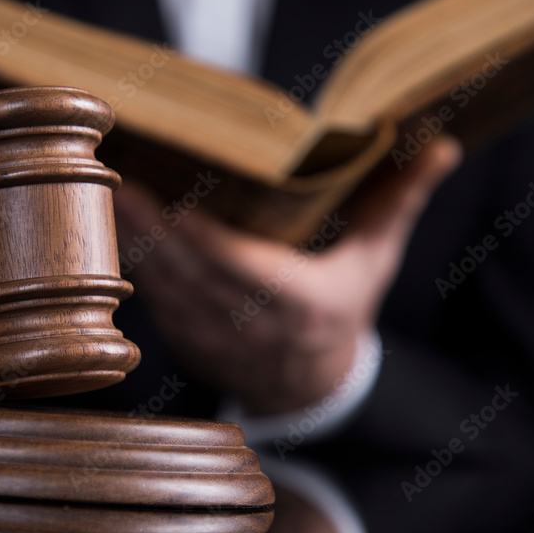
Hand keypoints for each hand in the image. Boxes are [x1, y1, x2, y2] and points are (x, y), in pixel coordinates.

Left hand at [113, 135, 461, 414]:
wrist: (308, 388)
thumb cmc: (340, 311)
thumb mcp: (372, 261)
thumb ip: (395, 202)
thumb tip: (440, 144)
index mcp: (293, 301)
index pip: (232, 264)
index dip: (191, 234)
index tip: (158, 196)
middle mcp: (243, 322)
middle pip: (180, 269)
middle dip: (139, 223)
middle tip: (106, 173)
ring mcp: (205, 335)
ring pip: (154, 283)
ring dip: (122, 240)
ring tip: (93, 189)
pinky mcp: (180, 338)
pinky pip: (146, 297)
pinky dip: (125, 263)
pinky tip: (101, 226)